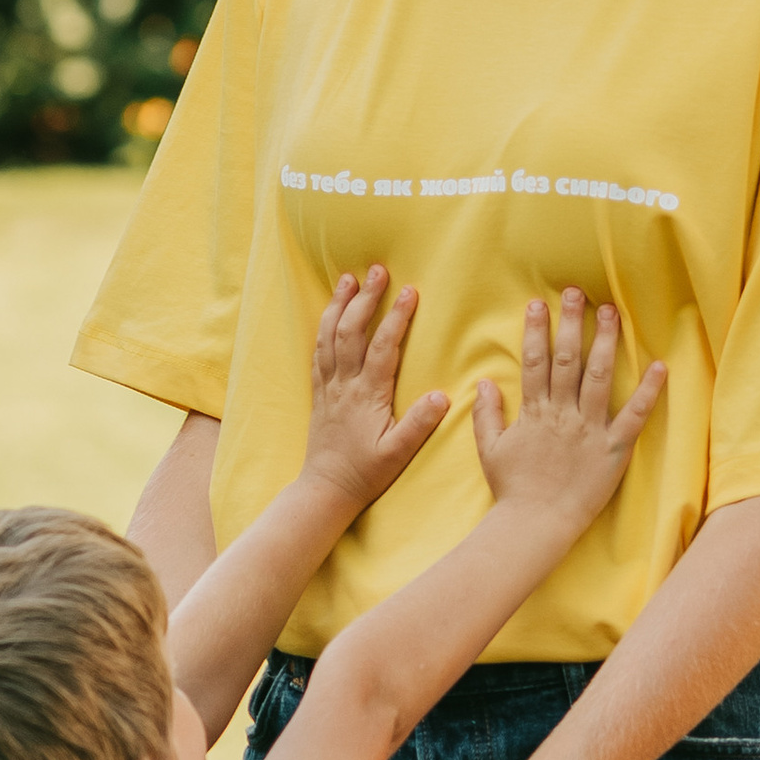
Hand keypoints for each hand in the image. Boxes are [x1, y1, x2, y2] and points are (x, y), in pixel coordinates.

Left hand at [302, 267, 449, 510]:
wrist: (326, 489)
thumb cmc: (365, 472)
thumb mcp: (399, 453)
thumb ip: (419, 424)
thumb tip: (441, 394)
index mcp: (367, 396)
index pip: (382, 347)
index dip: (396, 317)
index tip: (409, 291)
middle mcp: (344, 385)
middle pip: (351, 331)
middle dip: (365, 298)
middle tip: (378, 270)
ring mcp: (328, 386)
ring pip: (328, 336)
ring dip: (338, 304)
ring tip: (348, 278)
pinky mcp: (319, 392)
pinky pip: (317, 351)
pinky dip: (323, 327)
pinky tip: (329, 313)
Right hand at [472, 290, 664, 541]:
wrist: (534, 525)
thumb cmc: (513, 490)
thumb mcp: (490, 450)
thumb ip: (486, 415)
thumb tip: (483, 382)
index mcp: (534, 413)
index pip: (534, 362)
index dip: (537, 331)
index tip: (539, 304)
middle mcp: (562, 415)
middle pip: (567, 359)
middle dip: (572, 323)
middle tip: (578, 292)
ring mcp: (589, 430)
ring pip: (600, 377)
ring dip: (607, 342)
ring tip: (612, 313)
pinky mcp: (613, 450)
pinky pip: (634, 417)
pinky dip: (649, 392)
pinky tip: (659, 366)